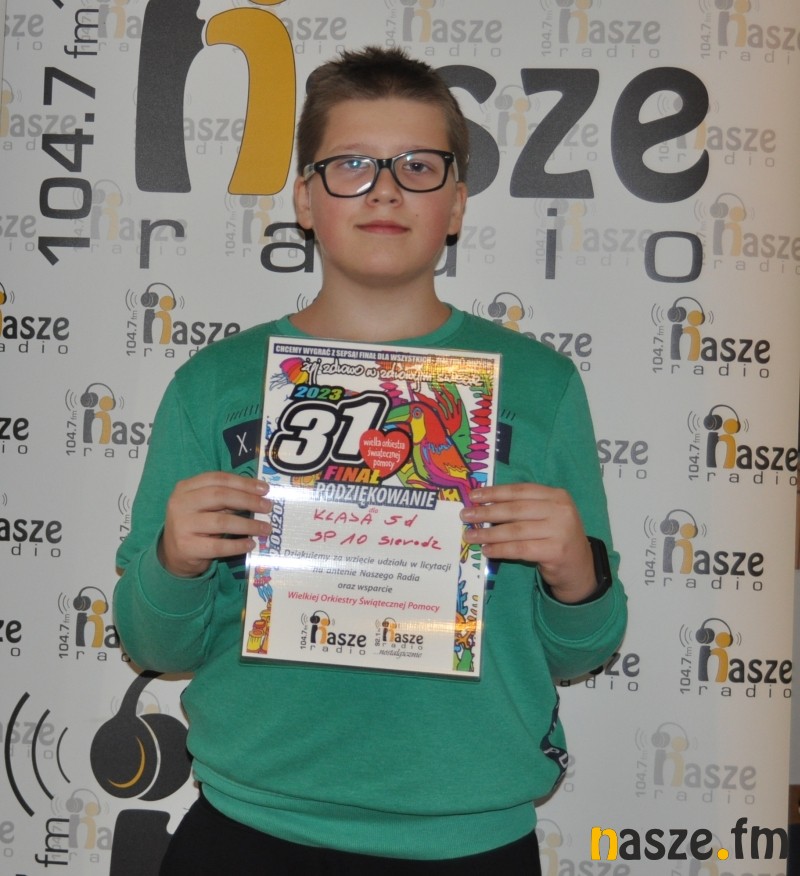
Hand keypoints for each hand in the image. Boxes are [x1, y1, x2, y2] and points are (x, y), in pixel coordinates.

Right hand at [159, 472, 271, 577]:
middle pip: (220, 496)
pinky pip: (218, 546)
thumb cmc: (197, 524)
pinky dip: (237, 545)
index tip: (265, 489)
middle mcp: (181, 504)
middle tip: (268, 507)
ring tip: (265, 528)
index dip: (243, 482)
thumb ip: (225, 497)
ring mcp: (181, 525)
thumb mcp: (205, 506)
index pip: (218, 478)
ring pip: (221, 522)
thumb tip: (259, 495)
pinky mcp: (187, 547)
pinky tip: (250, 544)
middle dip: (248, 500)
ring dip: (248, 525)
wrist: (174, 553)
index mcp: (186, 487)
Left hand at [460, 483, 596, 602]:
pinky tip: (487, 550)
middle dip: (487, 512)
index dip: (495, 492)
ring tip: (470, 536)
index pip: (520, 490)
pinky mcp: (555, 551)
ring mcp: (560, 531)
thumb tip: (483, 505)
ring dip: (489, 533)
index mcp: (557, 495)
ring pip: (515, 531)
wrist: (579, 566)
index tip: (473, 496)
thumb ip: (522, 508)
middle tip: (465, 515)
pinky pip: (520, 549)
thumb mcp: (545, 516)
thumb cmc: (556, 537)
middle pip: (515, 509)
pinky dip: (500, 550)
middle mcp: (561, 510)